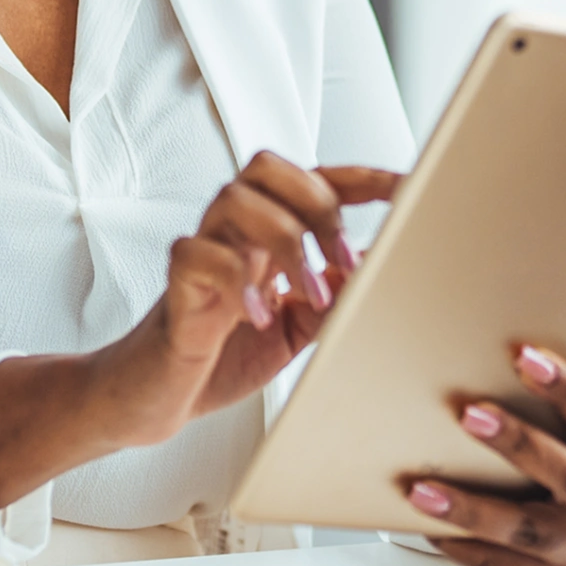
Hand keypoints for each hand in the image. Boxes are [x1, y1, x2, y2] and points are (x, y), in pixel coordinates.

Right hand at [0, 154, 401, 506]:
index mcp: (268, 235)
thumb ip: (332, 300)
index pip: (315, 183)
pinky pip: (195, 254)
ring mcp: (202, 255)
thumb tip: (372, 271)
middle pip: (266, 166)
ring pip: (233, 197)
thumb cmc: (223, 355)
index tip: (408, 187)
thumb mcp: (298, 330)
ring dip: (283, 240)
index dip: (363, 179)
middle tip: (340, 254)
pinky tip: (255, 316)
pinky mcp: (175, 288)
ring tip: (306, 291)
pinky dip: (235, 280)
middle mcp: (234, 233)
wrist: (157, 398)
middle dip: (315, 199)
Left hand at [405, 345, 565, 565]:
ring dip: (471, 508)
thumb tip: (503, 356)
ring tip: (424, 490)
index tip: (526, 357)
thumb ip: (565, 408)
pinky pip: (502, 565)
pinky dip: (464, 545)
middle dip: (519, 444)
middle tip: (471, 415)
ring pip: (526, 530)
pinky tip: (431, 526)